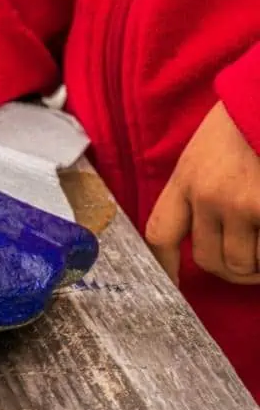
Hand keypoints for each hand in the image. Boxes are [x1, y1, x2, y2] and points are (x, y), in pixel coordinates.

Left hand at [146, 101, 259, 284]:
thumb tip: (201, 239)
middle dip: (229, 269)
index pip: (160, 233)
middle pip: (207, 260)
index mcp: (186, 178)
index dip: (164, 266)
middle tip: (248, 261)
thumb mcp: (207, 153)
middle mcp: (208, 195)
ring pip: (244, 265)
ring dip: (258, 264)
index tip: (172, 283)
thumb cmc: (246, 126)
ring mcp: (242, 204)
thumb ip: (198, 191)